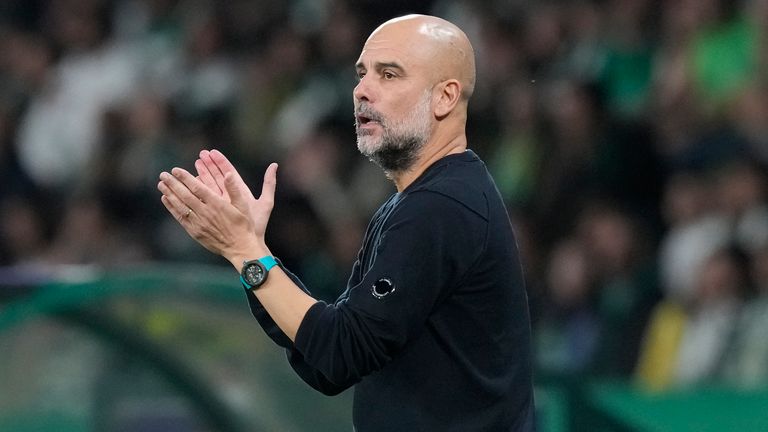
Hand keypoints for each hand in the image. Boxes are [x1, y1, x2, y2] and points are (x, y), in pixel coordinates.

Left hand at [157, 155, 277, 265]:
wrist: (239, 248)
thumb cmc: (243, 225)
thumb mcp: (243, 206)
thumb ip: (234, 189)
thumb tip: (229, 174)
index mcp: (217, 204)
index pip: (197, 187)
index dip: (185, 178)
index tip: (176, 170)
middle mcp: (206, 213)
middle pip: (185, 195)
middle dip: (173, 184)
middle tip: (163, 174)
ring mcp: (199, 223)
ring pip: (181, 206)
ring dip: (169, 194)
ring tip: (161, 184)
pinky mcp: (195, 232)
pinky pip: (180, 218)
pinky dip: (172, 208)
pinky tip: (166, 199)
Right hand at [195, 150, 275, 238]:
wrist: (247, 244)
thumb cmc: (257, 225)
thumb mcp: (266, 203)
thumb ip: (269, 183)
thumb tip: (274, 165)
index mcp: (241, 193)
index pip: (229, 173)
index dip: (221, 162)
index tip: (212, 152)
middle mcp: (230, 197)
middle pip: (217, 177)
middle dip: (209, 166)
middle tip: (200, 154)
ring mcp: (221, 204)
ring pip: (209, 187)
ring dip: (201, 176)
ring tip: (194, 164)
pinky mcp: (214, 212)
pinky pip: (203, 200)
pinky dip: (197, 192)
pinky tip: (190, 184)